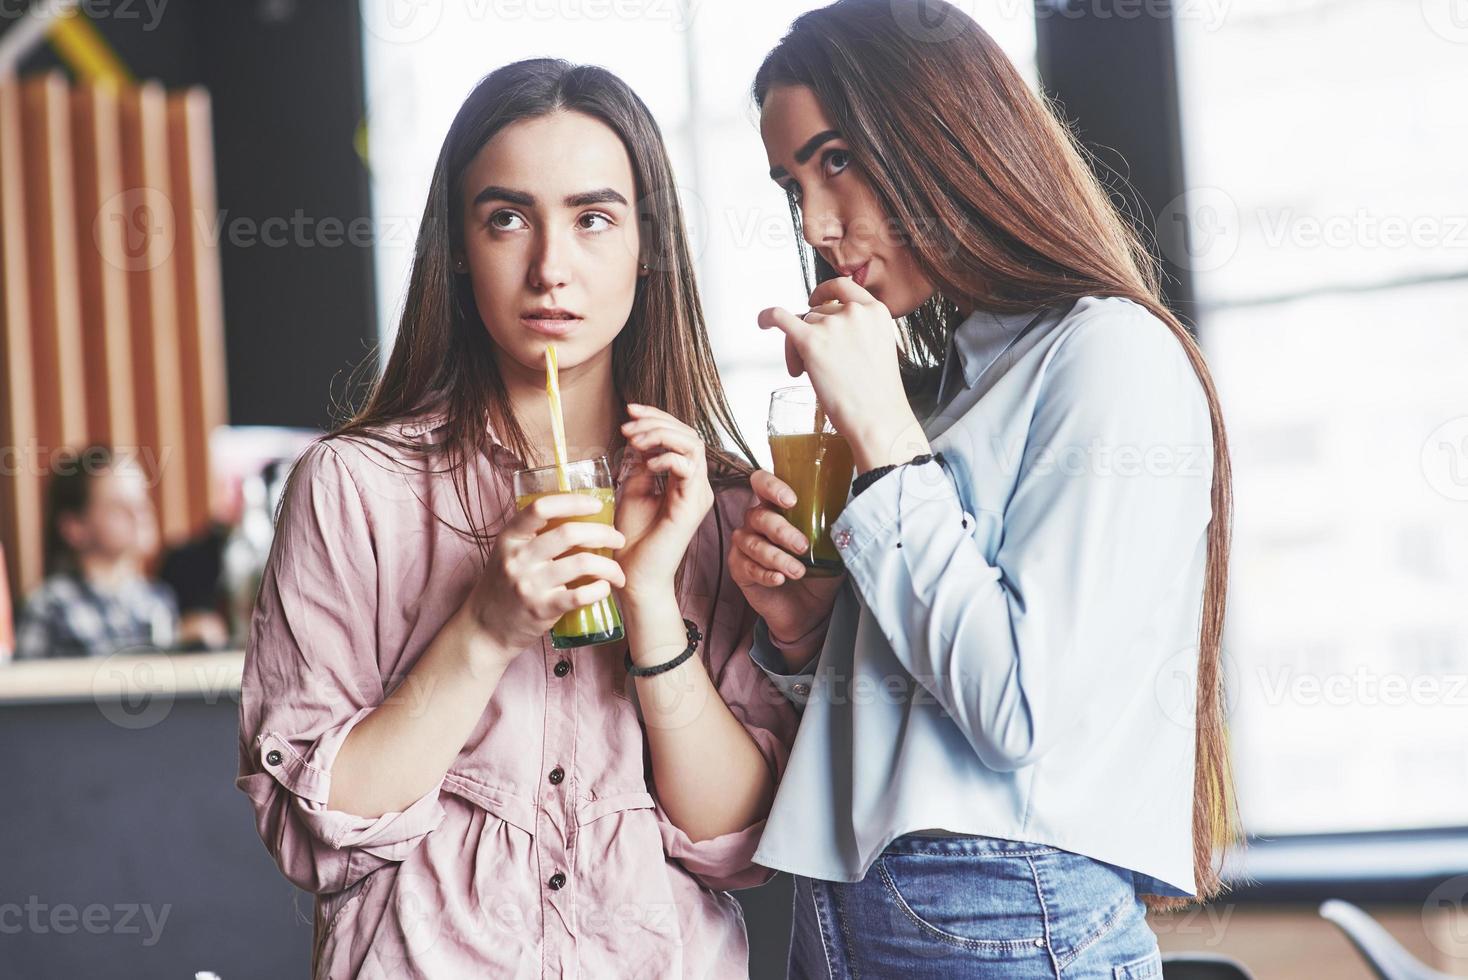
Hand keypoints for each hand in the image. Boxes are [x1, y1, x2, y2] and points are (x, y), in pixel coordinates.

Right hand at [459, 494, 626, 658]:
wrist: (484, 629)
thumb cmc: (503, 587)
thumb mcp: (508, 553)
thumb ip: (533, 536)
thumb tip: (577, 515)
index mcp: (510, 538)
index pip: (541, 508)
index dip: (573, 501)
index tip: (596, 505)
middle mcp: (518, 558)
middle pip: (569, 533)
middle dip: (603, 533)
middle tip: (618, 539)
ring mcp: (529, 584)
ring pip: (582, 563)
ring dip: (609, 566)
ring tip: (617, 572)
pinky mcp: (541, 609)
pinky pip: (580, 595)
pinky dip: (600, 590)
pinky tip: (605, 588)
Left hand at [615, 403, 714, 598]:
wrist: (634, 575)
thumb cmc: (632, 538)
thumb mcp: (633, 489)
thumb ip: (642, 462)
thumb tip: (639, 435)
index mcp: (683, 479)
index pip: (679, 436)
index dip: (656, 417)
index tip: (629, 410)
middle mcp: (695, 484)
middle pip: (689, 434)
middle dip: (657, 421)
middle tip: (628, 424)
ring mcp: (697, 494)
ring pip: (693, 444)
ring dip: (661, 435)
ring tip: (634, 440)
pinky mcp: (692, 505)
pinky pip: (688, 467)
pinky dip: (667, 458)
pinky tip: (646, 465)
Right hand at [728, 469, 843, 658]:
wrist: (811, 609)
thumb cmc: (820, 571)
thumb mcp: (833, 547)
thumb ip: (835, 527)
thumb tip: (853, 513)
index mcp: (776, 507)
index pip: (762, 483)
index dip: (771, 486)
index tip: (791, 501)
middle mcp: (756, 522)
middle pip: (759, 516)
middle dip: (782, 531)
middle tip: (803, 546)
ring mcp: (745, 546)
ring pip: (752, 544)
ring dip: (777, 558)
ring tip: (798, 572)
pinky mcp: (740, 570)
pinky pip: (747, 567)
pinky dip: (765, 574)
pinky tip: (779, 580)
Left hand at [757, 277, 930, 471]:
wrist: (877, 418)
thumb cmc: (878, 394)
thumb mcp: (879, 348)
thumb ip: (859, 332)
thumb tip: (823, 328)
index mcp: (876, 311)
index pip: (844, 289)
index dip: (825, 293)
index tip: (816, 302)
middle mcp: (855, 312)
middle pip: (818, 313)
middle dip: (812, 334)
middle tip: (815, 366)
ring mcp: (833, 325)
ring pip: (802, 324)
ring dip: (799, 347)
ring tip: (808, 375)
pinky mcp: (811, 341)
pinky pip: (781, 318)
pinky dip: (768, 318)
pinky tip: (762, 322)